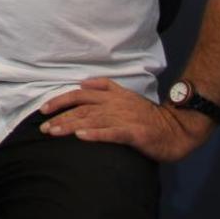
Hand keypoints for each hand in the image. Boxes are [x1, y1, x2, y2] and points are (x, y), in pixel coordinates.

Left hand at [38, 78, 213, 162]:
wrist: (176, 128)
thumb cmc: (147, 115)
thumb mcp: (126, 95)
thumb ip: (105, 87)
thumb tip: (83, 82)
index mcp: (112, 95)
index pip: (80, 95)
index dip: (60, 101)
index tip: (43, 109)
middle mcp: (115, 104)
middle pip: (82, 109)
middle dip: (60, 117)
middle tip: (43, 128)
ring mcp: (124, 118)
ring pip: (92, 120)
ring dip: (70, 126)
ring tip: (53, 132)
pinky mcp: (134, 133)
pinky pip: (112, 133)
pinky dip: (95, 134)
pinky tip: (81, 136)